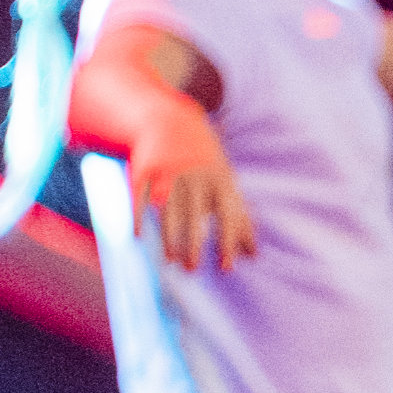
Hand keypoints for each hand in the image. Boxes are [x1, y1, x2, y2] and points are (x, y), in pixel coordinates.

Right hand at [129, 102, 257, 271]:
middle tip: (192, 271)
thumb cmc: (205, 163)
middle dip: (193, 244)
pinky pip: (139, 197)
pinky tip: (139, 238)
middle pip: (195, 215)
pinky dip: (138, 217)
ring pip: (168, 210)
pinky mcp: (143, 169)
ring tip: (170, 262)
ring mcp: (167, 172)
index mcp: (219, 179)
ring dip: (168, 238)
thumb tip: (254, 256)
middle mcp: (194, 175)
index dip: (227, 242)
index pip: (227, 215)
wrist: (170, 122)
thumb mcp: (226, 184)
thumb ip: (240, 218)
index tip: (226, 268)